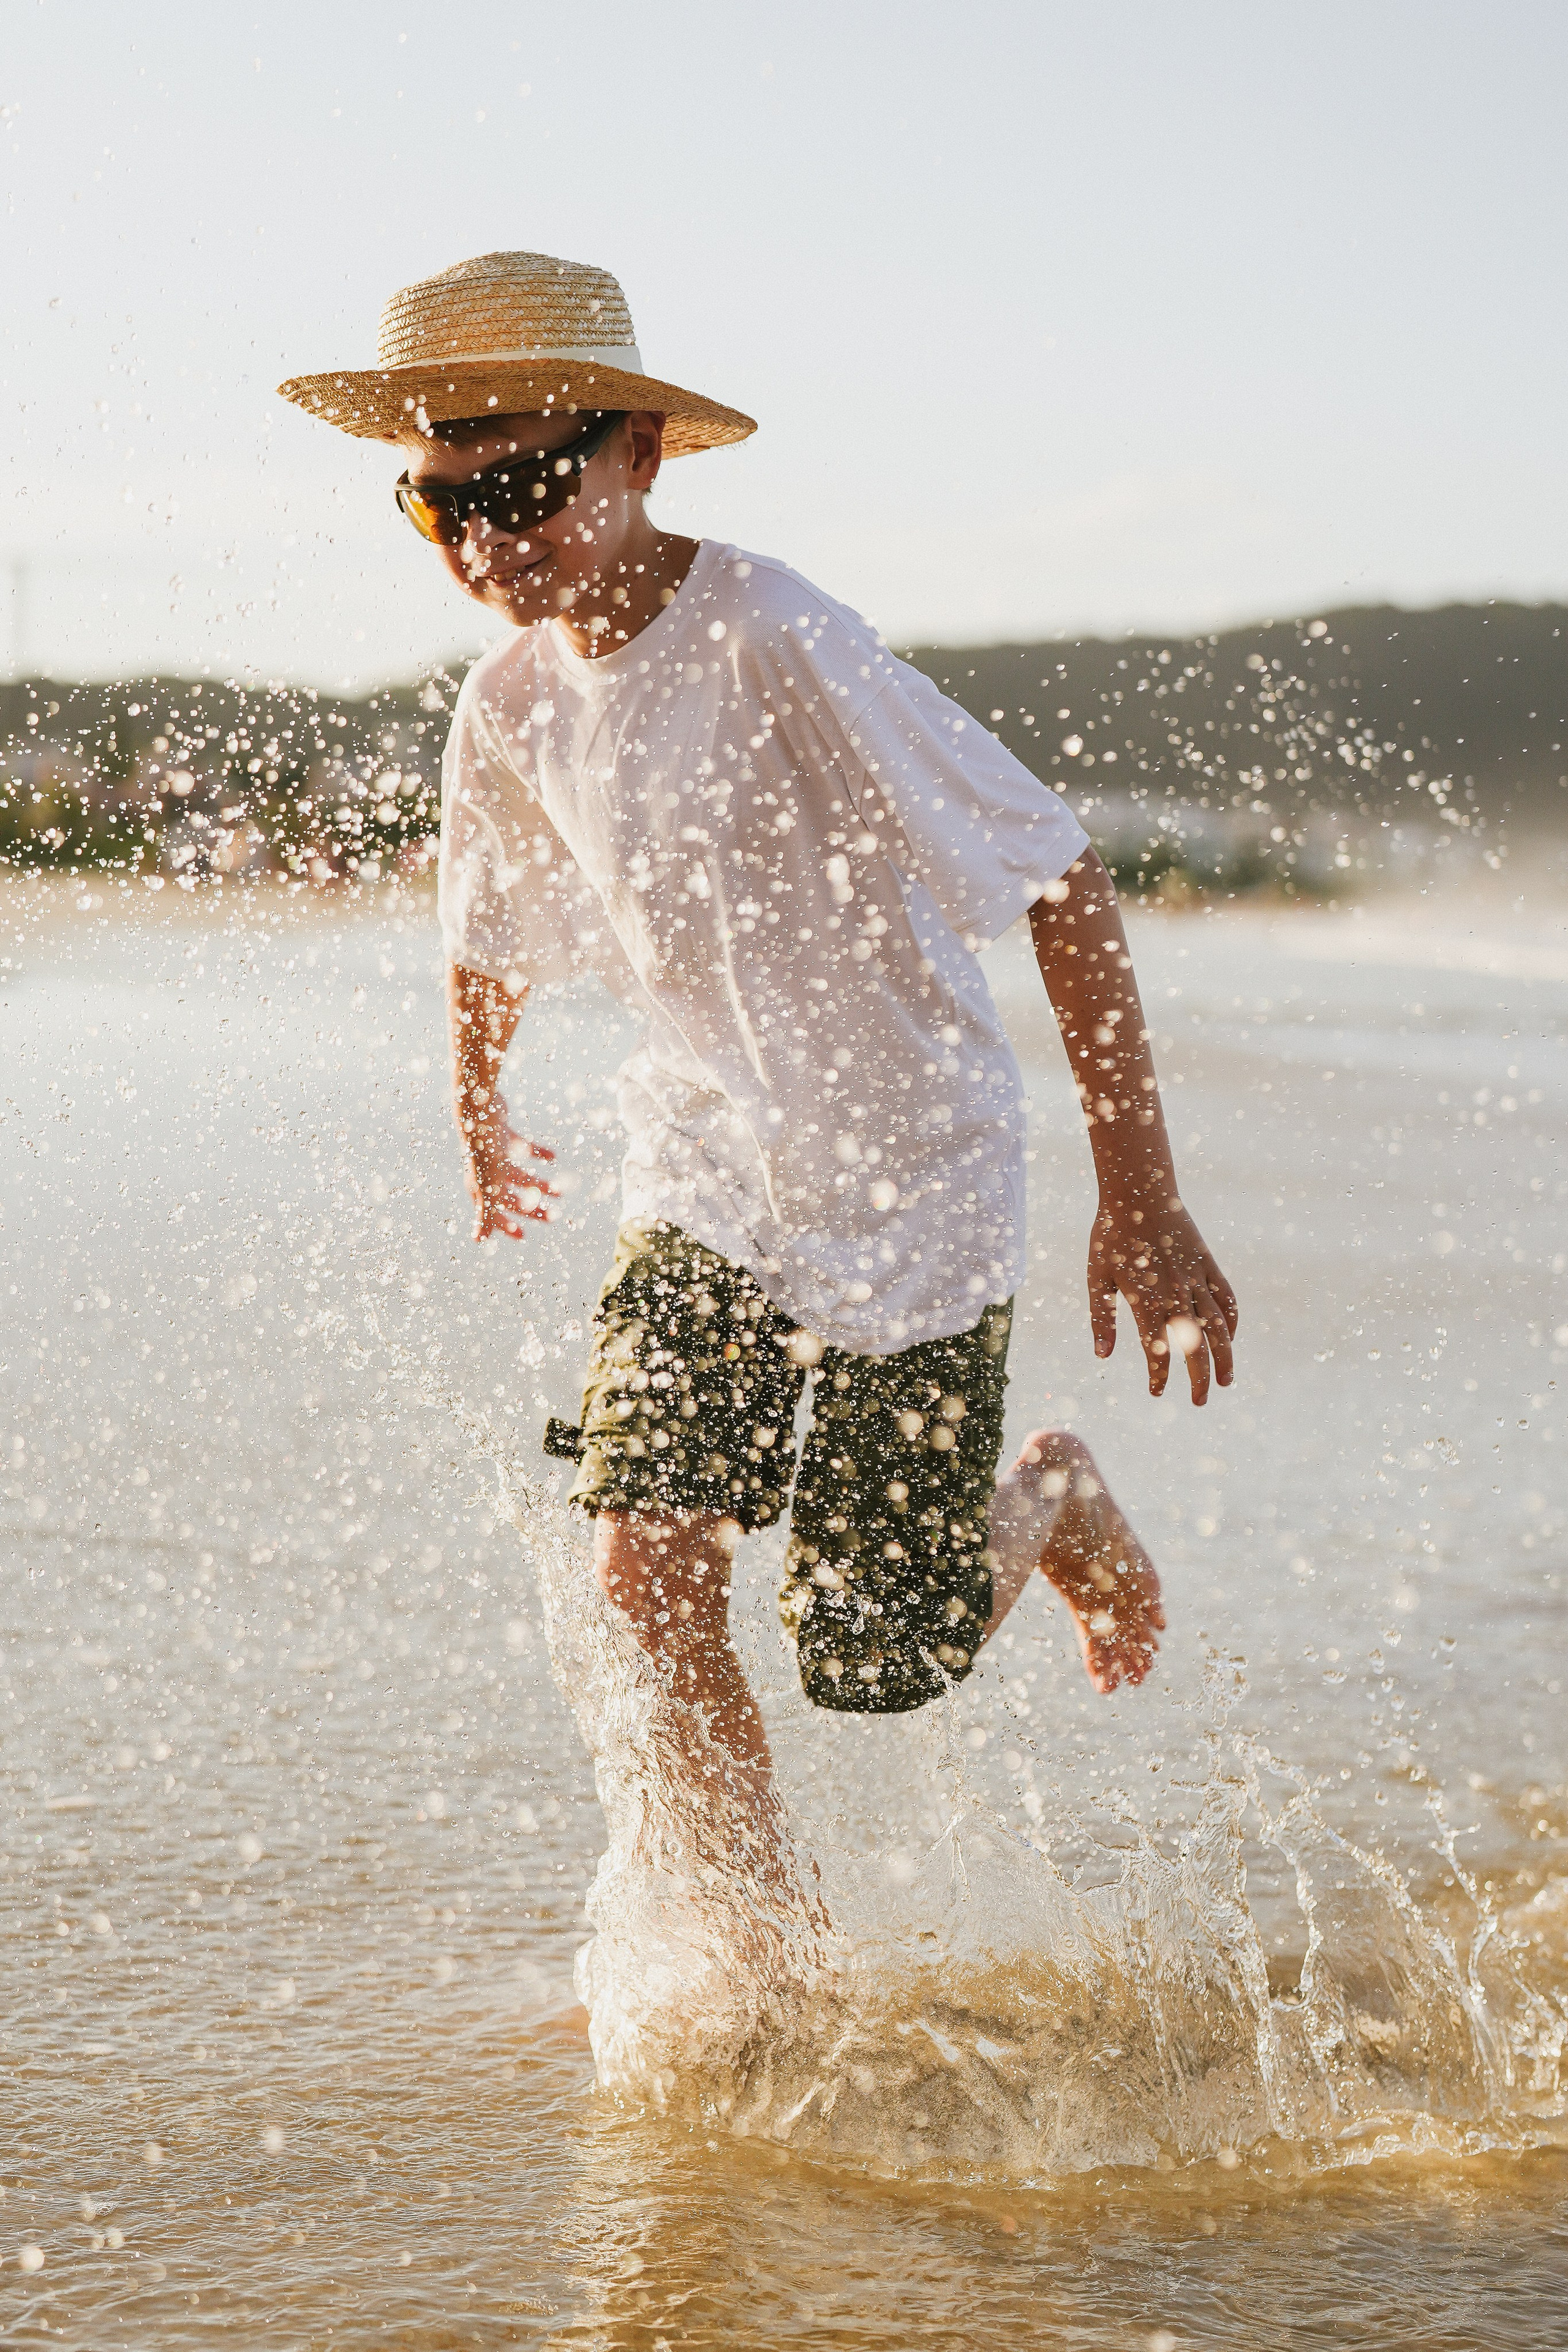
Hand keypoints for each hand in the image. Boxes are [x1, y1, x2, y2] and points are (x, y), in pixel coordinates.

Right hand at [460, 1090, 559, 1239]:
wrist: (479, 1107)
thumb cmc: (482, 1149)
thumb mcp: (486, 1184)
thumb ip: (484, 1212)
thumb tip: (477, 1241)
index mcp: (481, 1186)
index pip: (493, 1212)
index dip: (506, 1225)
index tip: (523, 1236)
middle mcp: (487, 1172)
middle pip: (510, 1196)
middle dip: (530, 1208)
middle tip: (552, 1218)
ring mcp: (495, 1153)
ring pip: (520, 1175)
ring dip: (539, 1185)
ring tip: (560, 1192)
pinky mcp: (504, 1135)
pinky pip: (524, 1148)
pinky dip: (539, 1154)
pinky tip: (553, 1158)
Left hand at [1088, 1196, 1237, 1404]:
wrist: (1139, 1191)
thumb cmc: (1111, 1235)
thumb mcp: (1097, 1277)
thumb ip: (1102, 1318)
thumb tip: (1103, 1356)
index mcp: (1146, 1298)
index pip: (1158, 1349)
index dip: (1159, 1375)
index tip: (1157, 1392)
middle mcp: (1176, 1292)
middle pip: (1195, 1345)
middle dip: (1198, 1378)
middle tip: (1198, 1402)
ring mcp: (1196, 1278)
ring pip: (1218, 1326)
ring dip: (1224, 1356)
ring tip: (1226, 1382)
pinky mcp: (1208, 1264)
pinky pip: (1227, 1298)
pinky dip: (1231, 1320)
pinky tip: (1229, 1338)